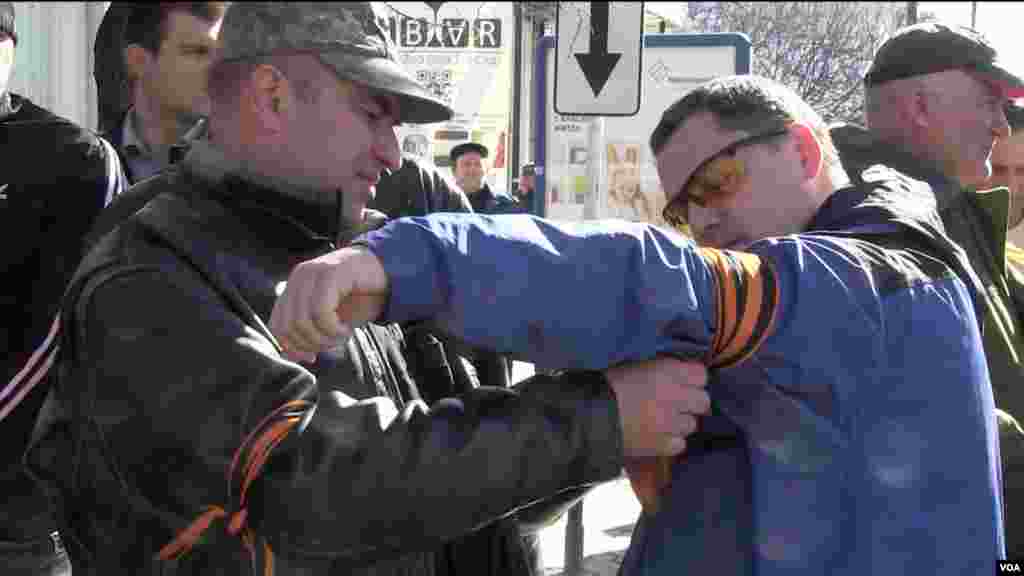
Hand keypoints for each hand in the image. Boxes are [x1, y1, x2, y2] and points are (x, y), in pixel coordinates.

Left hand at [269, 246, 389, 361]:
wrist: (391, 275)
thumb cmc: (361, 298)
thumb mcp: (331, 320)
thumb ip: (309, 333)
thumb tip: (290, 355)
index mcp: (294, 287)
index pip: (277, 325)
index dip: (292, 347)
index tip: (313, 357)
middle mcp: (299, 277)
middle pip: (288, 326)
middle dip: (311, 344)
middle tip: (333, 344)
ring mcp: (313, 272)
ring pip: (302, 321)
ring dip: (325, 338)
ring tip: (342, 336)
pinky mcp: (330, 273)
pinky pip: (321, 311)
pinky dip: (333, 329)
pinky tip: (346, 329)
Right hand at [604, 356, 708, 457]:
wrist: (588, 416)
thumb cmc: (605, 384)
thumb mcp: (632, 364)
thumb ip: (658, 367)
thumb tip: (674, 371)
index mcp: (667, 371)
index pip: (701, 375)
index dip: (692, 379)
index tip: (684, 382)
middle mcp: (675, 396)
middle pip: (703, 401)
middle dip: (693, 402)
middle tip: (677, 402)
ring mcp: (670, 423)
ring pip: (692, 424)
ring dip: (681, 421)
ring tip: (662, 419)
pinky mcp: (662, 445)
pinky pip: (680, 444)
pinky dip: (671, 440)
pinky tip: (657, 435)